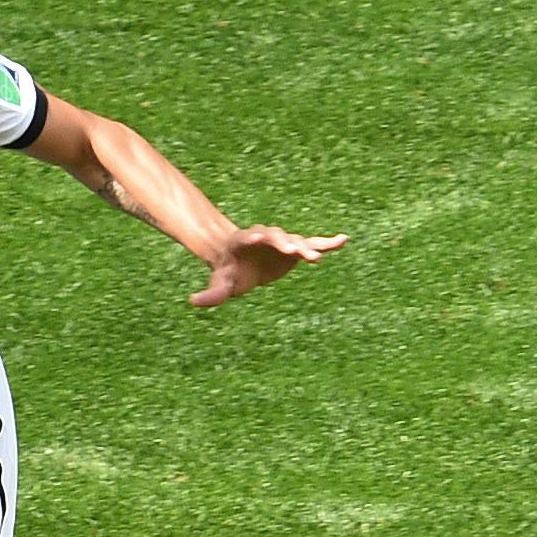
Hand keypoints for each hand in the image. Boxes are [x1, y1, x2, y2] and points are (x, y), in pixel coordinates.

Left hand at [193, 223, 347, 307]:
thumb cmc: (228, 272)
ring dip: (306, 247)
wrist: (240, 262)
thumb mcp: (220, 284)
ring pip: (296, 241)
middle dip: (285, 242)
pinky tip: (344, 240)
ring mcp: (283, 242)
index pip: (251, 235)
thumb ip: (211, 294)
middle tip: (294, 249)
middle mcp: (267, 236)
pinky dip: (327, 243)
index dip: (256, 235)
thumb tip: (193, 302)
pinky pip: (313, 244)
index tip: (261, 234)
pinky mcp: (295, 249)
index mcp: (245, 240)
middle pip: (277, 236)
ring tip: (316, 256)